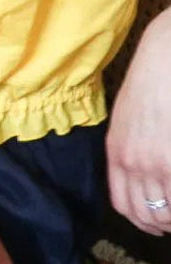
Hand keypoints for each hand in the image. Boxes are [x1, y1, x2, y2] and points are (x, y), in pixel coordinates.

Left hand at [107, 8, 170, 236]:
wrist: (163, 58)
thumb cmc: (150, 84)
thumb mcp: (127, 118)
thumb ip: (130, 149)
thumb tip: (142, 177)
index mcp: (116, 151)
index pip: (122, 204)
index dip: (142, 219)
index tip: (156, 222)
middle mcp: (131, 162)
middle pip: (145, 214)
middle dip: (162, 223)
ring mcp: (154, 164)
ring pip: (165, 213)